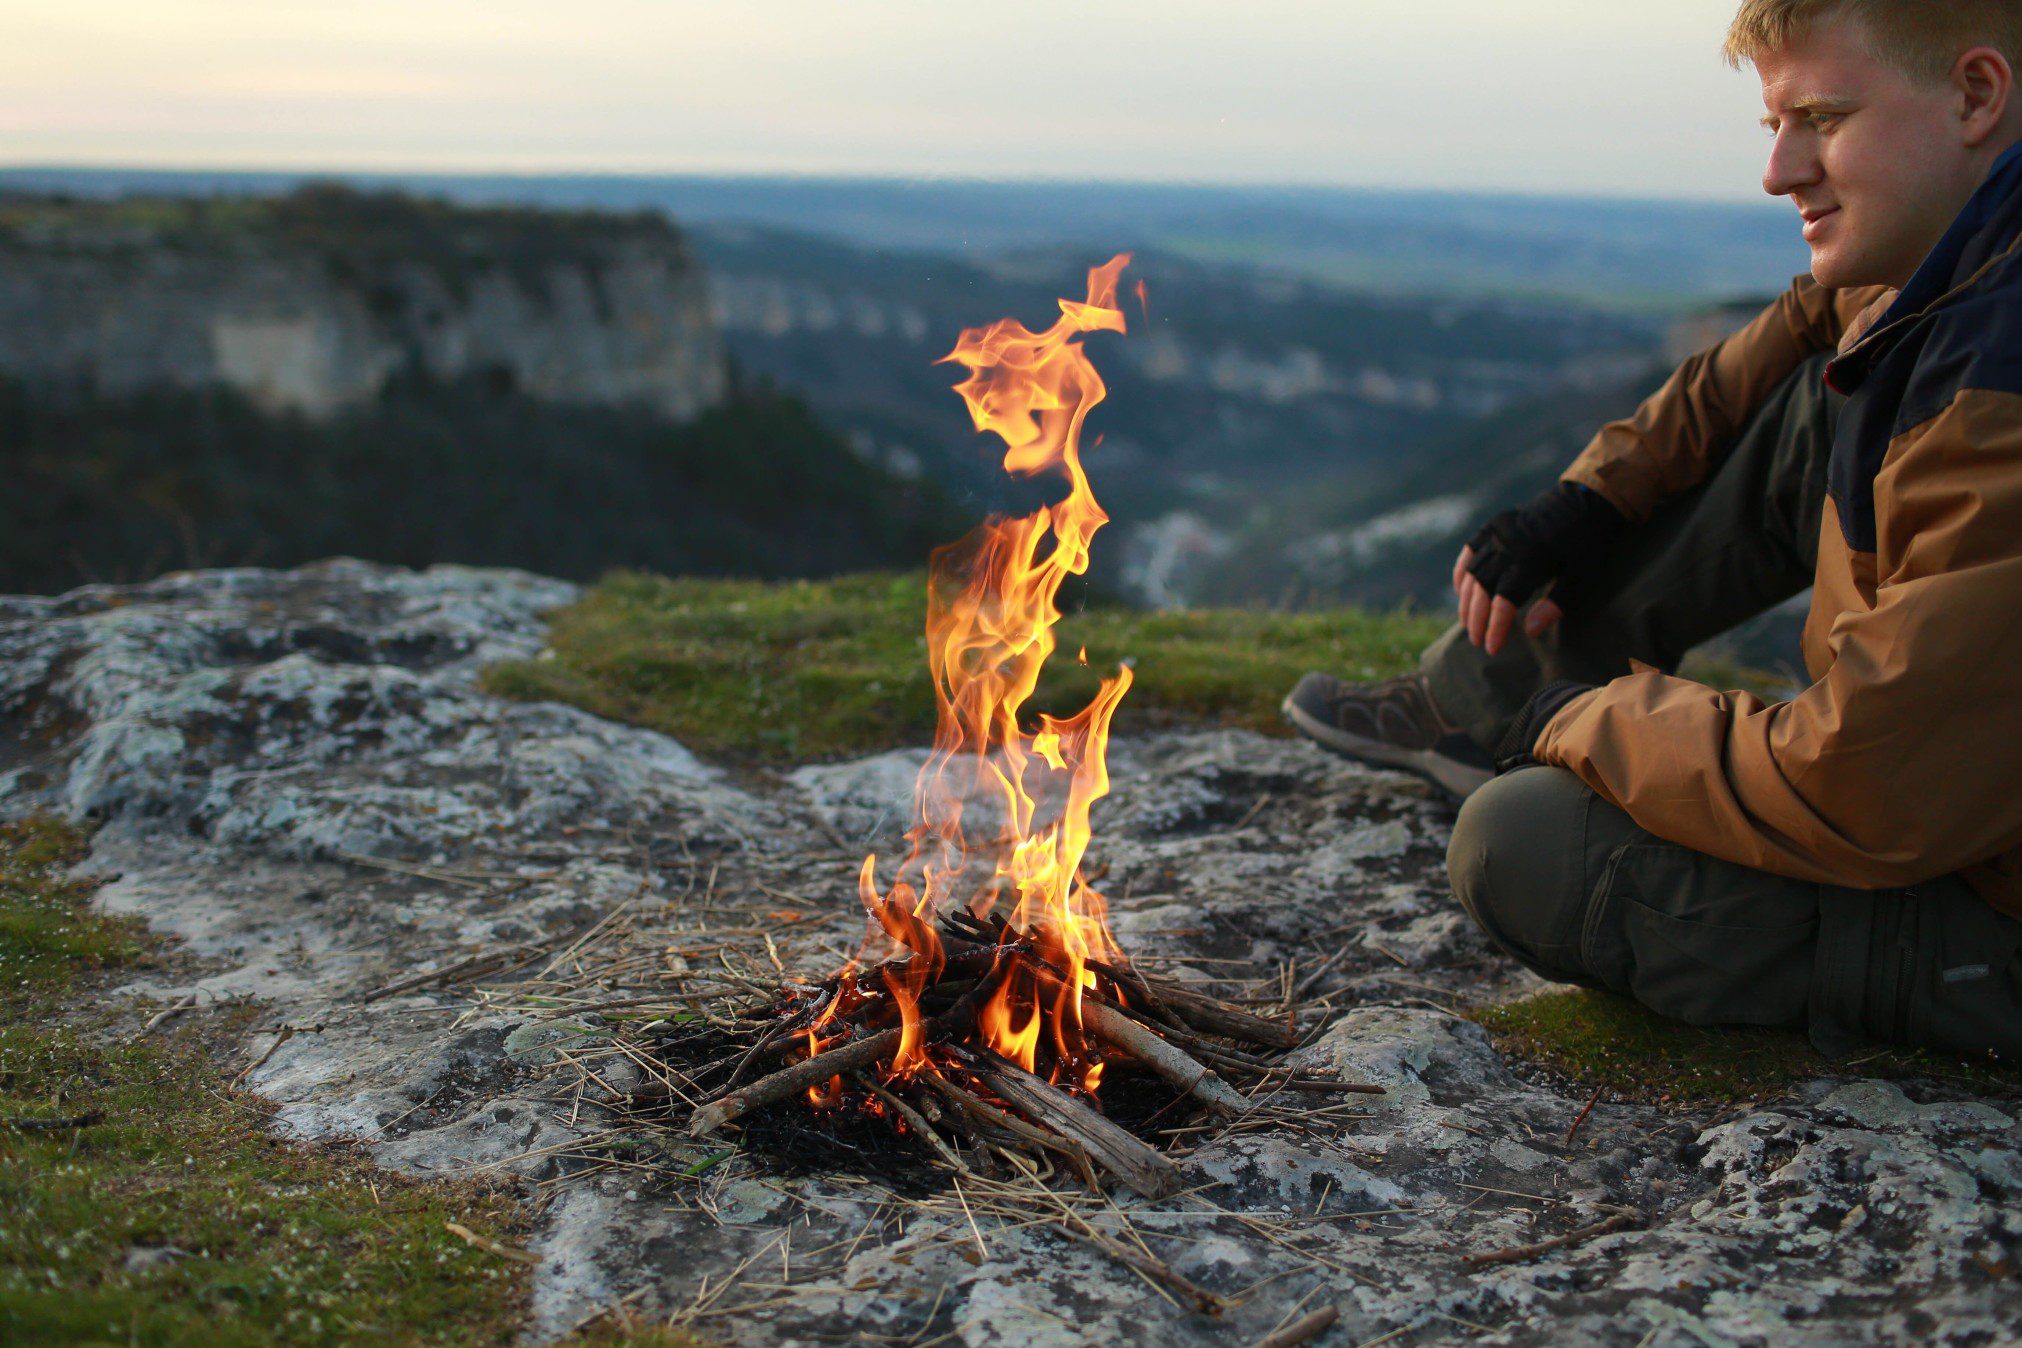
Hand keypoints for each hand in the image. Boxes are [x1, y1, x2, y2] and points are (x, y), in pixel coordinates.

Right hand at [1452, 483, 1623, 656]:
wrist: (1584, 500)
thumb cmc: (1586, 544)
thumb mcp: (1581, 576)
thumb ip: (1555, 604)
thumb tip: (1529, 631)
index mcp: (1532, 560)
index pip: (1504, 601)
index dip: (1495, 626)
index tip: (1491, 647)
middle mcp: (1509, 546)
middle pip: (1482, 589)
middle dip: (1477, 618)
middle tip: (1476, 640)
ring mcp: (1498, 533)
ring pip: (1472, 572)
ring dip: (1466, 600)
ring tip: (1467, 622)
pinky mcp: (1493, 524)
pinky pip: (1470, 551)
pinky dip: (1462, 572)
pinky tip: (1461, 591)